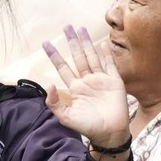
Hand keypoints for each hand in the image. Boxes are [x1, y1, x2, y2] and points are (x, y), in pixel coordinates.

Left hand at [42, 25, 129, 147]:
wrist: (110, 134)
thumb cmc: (88, 127)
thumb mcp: (66, 117)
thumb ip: (55, 103)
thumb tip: (49, 85)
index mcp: (75, 88)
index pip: (62, 67)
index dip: (54, 55)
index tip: (46, 43)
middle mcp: (86, 81)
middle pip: (77, 57)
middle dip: (72, 42)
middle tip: (66, 26)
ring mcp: (101, 80)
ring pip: (92, 57)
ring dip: (87, 43)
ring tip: (81, 28)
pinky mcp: (115, 82)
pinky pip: (110, 65)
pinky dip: (106, 54)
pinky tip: (102, 44)